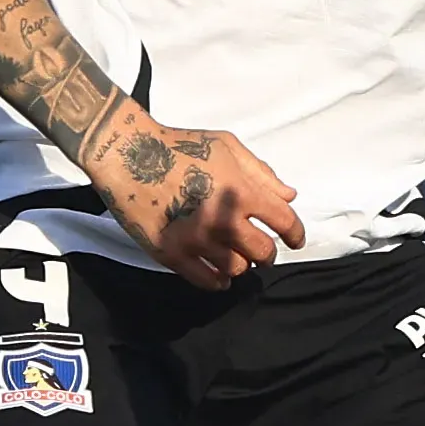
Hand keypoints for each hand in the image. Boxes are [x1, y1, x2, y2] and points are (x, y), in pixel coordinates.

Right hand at [93, 112, 302, 287]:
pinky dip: (217, 281)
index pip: (285, 223)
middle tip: (261, 250)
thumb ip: (260, 172)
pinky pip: (204, 281)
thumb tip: (288, 196)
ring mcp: (197, 240)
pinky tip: (219, 276)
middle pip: (263, 253)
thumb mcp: (226, 146)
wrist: (128, 153)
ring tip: (235, 257)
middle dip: (267, 253)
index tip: (295, 240)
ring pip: (236, 269)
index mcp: (242, 191)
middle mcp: (223, 219)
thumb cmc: (180, 144)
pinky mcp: (171, 253)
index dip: (296, 234)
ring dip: (241, 264)